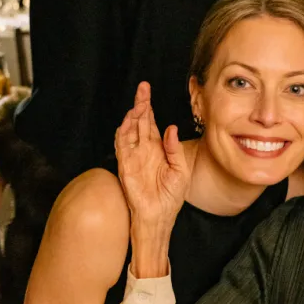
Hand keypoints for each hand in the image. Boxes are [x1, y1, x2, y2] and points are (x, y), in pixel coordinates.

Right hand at [115, 82, 189, 230]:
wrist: (159, 215)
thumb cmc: (171, 196)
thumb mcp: (181, 170)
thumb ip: (175, 149)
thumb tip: (171, 128)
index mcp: (158, 149)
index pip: (152, 123)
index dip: (149, 107)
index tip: (147, 91)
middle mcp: (144, 150)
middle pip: (140, 121)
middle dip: (141, 104)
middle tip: (142, 88)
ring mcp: (134, 156)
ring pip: (129, 130)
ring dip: (133, 117)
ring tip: (139, 104)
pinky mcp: (126, 165)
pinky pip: (122, 146)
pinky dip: (123, 132)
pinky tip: (128, 121)